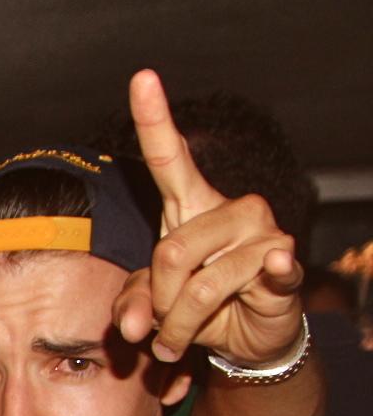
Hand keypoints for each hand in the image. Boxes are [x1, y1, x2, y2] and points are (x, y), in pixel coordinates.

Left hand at [114, 69, 302, 365]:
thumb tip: (132, 326)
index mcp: (191, 206)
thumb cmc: (196, 305)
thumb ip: (131, 304)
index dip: (154, 119)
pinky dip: (266, 276)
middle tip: (159, 325)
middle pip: (169, 252)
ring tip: (179, 339)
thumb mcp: (152, 303)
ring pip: (200, 282)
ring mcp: (262, 234)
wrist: (246, 337)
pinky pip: (268, 270)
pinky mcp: (285, 266)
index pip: (170, 158)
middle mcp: (230, 209)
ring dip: (181, 324)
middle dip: (156, 301)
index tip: (142, 77)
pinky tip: (273, 269)